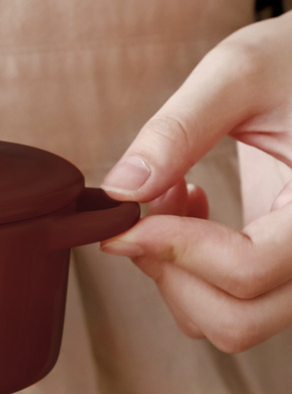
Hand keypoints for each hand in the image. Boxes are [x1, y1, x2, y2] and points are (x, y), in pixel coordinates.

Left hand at [100, 11, 291, 352]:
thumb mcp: (240, 72)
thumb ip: (177, 130)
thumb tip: (119, 190)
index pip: (248, 271)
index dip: (173, 250)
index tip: (126, 219)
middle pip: (236, 320)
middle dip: (171, 271)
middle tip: (152, 207)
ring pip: (229, 322)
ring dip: (176, 272)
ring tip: (173, 196)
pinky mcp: (284, 263)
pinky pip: (230, 302)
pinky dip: (190, 272)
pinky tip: (190, 208)